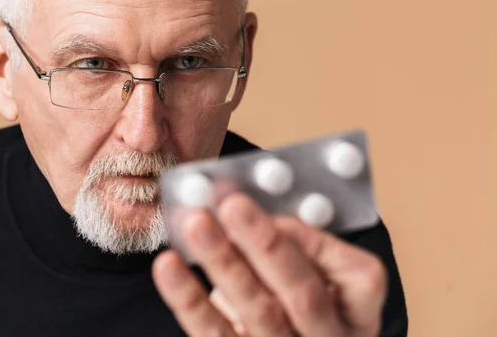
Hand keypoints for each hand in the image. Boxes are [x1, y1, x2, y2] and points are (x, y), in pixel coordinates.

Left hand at [153, 192, 386, 336]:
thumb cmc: (304, 297)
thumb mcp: (321, 276)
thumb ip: (303, 247)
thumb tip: (251, 210)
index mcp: (358, 314)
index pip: (358, 279)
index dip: (317, 242)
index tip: (281, 212)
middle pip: (303, 295)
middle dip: (266, 246)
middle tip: (233, 205)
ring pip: (258, 312)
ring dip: (224, 263)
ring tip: (196, 224)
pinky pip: (214, 335)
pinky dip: (189, 299)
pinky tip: (168, 266)